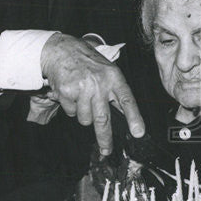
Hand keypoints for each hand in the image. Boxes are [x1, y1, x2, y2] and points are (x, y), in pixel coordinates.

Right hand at [40, 33, 143, 155]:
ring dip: (83, 114)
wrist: (62, 50)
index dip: (134, 117)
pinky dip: (70, 107)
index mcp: (114, 77)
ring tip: (81, 97)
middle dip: (105, 138)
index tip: (138, 133)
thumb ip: (115, 92)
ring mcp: (83, 88)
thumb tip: (125, 118)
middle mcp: (100, 83)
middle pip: (103, 118)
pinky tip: (71, 93)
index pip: (127, 100)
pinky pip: (71, 112)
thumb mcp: (107, 72)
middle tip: (107, 150)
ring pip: (85, 118)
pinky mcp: (67, 91)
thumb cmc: (88, 64)